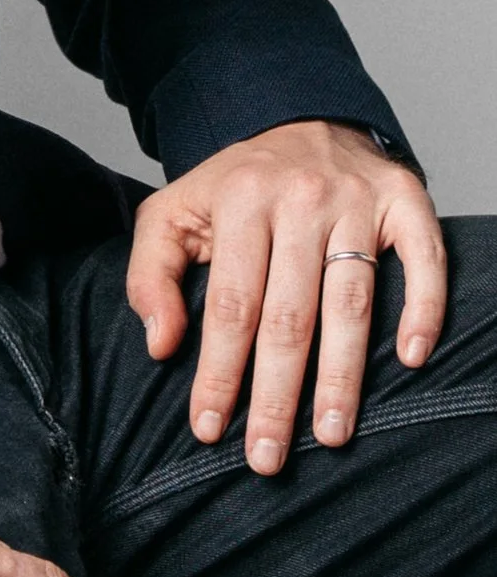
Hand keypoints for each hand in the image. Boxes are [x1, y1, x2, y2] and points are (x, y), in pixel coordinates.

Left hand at [128, 118, 442, 473]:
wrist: (298, 118)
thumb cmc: (232, 185)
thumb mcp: (173, 212)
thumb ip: (153, 275)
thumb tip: (161, 345)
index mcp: (237, 201)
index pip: (229, 305)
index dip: (219, 373)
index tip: (210, 430)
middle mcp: (298, 200)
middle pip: (288, 315)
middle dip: (276, 394)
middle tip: (268, 458)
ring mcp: (356, 201)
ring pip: (350, 302)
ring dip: (343, 376)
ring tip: (331, 435)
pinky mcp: (405, 201)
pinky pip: (423, 262)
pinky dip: (422, 311)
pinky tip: (412, 359)